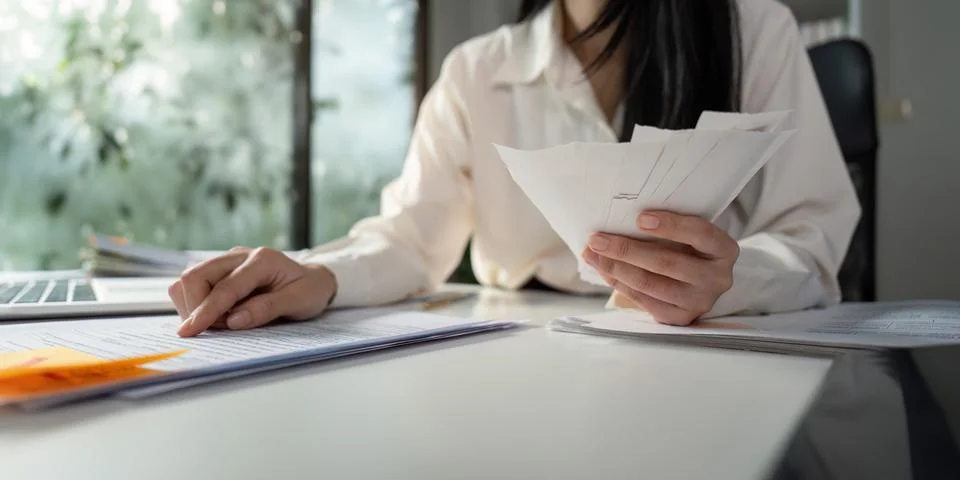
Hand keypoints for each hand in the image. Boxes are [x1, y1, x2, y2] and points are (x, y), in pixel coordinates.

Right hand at [169, 247, 336, 336]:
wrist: (312, 280)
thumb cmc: (308, 291)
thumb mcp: (298, 302)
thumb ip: (267, 309)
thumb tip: (233, 321)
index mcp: (262, 260)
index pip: (225, 288)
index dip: (205, 311)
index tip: (189, 332)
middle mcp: (239, 255)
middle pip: (195, 276)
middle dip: (196, 308)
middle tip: (219, 329)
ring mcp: (227, 260)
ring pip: (189, 280)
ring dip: (195, 306)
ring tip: (223, 321)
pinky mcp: (219, 269)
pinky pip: (194, 285)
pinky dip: (197, 303)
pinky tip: (219, 314)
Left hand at [581, 211, 737, 325]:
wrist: (700, 280)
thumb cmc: (690, 248)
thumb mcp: (689, 233)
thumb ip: (668, 226)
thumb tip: (621, 218)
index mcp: (724, 250)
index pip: (700, 234)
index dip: (671, 226)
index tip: (640, 218)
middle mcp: (717, 278)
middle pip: (666, 262)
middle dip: (626, 249)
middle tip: (598, 239)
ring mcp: (699, 301)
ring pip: (649, 283)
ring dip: (615, 268)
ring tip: (593, 253)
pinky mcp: (679, 317)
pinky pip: (642, 300)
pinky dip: (618, 283)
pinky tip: (604, 270)